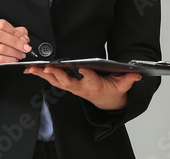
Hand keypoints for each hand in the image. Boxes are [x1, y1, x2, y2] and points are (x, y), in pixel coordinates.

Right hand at [0, 19, 30, 79]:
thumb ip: (12, 33)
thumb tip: (24, 36)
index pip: (2, 24)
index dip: (15, 31)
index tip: (24, 38)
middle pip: (1, 35)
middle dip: (17, 42)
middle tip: (25, 47)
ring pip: (1, 48)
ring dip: (15, 52)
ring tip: (21, 55)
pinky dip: (10, 59)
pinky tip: (14, 60)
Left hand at [24, 66, 140, 110]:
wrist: (106, 101)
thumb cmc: (112, 90)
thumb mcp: (123, 86)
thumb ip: (129, 80)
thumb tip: (137, 74)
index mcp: (94, 86)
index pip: (90, 79)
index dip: (86, 73)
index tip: (82, 67)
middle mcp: (81, 88)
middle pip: (67, 81)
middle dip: (57, 74)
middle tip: (47, 68)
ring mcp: (72, 87)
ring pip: (56, 81)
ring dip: (43, 74)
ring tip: (32, 68)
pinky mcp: (67, 85)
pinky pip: (53, 80)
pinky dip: (42, 75)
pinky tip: (33, 69)